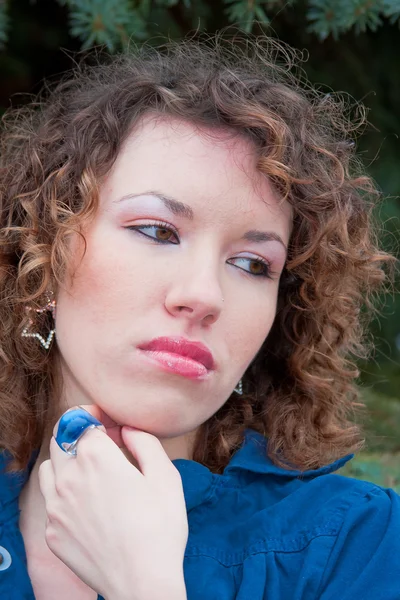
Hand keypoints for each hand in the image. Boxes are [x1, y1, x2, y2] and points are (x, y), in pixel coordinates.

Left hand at [38, 405, 188, 599]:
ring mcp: (56, 506)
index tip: (107, 422)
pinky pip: (50, 500)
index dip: (95, 416)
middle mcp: (69, 477)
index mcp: (97, 458)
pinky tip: (88, 506)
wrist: (142, 582)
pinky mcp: (52, 531)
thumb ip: (144, 442)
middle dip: (78, 434)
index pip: (81, 419)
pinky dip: (64, 493)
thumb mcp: (165, 476)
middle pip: (60, 438)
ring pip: (50, 467)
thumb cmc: (160, 528)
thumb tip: (126, 429)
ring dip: (66, 461)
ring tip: (90, 473)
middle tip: (102, 445)